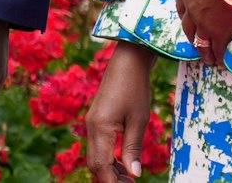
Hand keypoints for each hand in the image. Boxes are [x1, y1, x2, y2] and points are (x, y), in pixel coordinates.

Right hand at [85, 41, 156, 180]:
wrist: (127, 61)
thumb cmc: (135, 88)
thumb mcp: (139, 120)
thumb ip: (133, 148)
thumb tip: (134, 174)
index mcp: (100, 127)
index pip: (102, 165)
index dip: (112, 182)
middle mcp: (91, 127)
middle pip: (95, 163)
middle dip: (110, 179)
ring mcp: (92, 123)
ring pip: (95, 156)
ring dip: (109, 170)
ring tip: (129, 180)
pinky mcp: (96, 120)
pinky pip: (98, 146)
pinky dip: (109, 159)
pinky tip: (123, 165)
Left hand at [170, 0, 231, 65]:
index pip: (181, 7)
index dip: (184, 14)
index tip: (187, 19)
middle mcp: (193, 11)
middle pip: (188, 27)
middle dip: (191, 36)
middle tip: (195, 42)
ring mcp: (205, 23)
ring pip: (200, 41)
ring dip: (203, 52)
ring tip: (207, 60)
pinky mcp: (220, 32)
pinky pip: (217, 48)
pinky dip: (218, 56)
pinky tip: (220, 62)